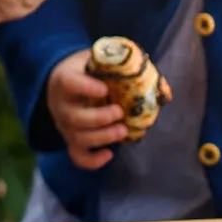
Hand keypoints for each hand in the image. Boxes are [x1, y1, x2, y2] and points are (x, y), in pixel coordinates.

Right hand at [45, 48, 126, 169]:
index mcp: (64, 80)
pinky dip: (93, 161)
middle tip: (119, 112)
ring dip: (102, 137)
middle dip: (99, 118)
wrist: (62, 84)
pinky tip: (110, 154)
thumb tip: (160, 85)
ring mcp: (65, 125)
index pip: (68, 83)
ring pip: (78, 138)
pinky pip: (78, 157)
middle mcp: (60, 105)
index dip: (85, 88)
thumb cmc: (86, 71)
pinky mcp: (71, 140)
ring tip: (123, 130)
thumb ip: (121, 65)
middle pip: (74, 117)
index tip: (105, 89)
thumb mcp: (97, 60)